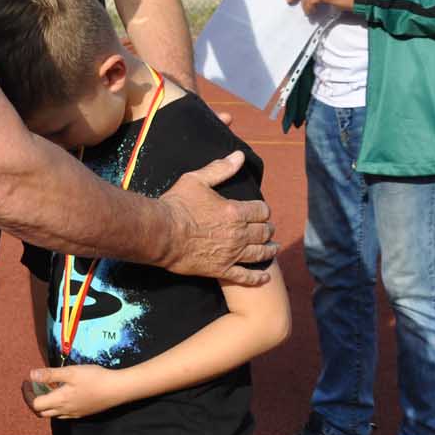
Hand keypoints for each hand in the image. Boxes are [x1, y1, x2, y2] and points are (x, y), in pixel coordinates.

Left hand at [24, 365, 124, 418]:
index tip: (26, 382)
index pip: (35, 404)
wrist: (116, 389)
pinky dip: (56, 405)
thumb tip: (31, 376)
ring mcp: (74, 414)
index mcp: (60, 400)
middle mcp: (65, 411)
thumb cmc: (94, 378)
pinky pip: (63, 413)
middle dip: (33, 400)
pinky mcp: (82, 413)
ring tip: (46, 388)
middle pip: (41, 412)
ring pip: (52, 414)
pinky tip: (62, 393)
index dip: (27, 395)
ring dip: (45, 403)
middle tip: (32, 386)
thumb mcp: (70, 372)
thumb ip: (50, 374)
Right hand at [159, 151, 276, 284]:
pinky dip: (257, 278)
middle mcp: (238, 234)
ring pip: (259, 254)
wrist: (161, 233)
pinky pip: (245, 277)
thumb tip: (239, 156)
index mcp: (235, 211)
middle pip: (264, 232)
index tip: (261, 211)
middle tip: (268, 230)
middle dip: (268, 229)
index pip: (262, 211)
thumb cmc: (177, 204)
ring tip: (273, 249)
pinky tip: (264, 277)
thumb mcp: (196, 180)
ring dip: (269, 250)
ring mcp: (231, 254)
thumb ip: (220, 169)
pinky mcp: (221, 270)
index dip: (263, 210)